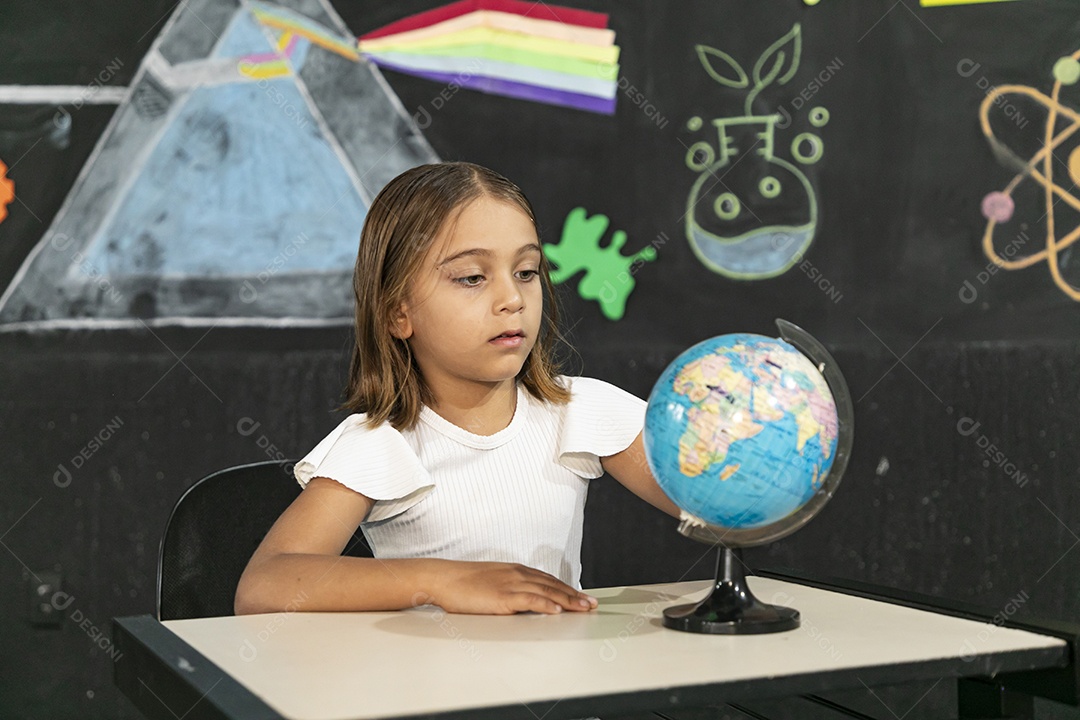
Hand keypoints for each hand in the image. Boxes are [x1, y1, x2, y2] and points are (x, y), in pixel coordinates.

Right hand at [424, 561, 598, 614]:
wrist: (443, 578)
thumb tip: (521, 601)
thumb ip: (508, 588)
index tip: (582, 596)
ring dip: (568, 600)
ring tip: (584, 608)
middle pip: (553, 585)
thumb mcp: (491, 582)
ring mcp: (511, 584)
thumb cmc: (462, 582)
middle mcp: (517, 574)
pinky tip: (557, 610)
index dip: (567, 589)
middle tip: (592, 604)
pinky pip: (530, 600)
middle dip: (575, 595)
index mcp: (515, 571)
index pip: (548, 580)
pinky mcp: (503, 596)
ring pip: (547, 591)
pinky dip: (546, 604)